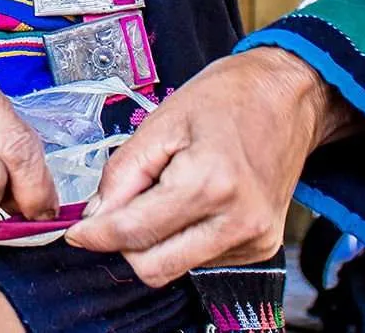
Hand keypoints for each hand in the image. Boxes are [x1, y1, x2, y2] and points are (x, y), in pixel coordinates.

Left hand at [65, 48, 357, 285]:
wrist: (289, 97)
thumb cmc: (227, 99)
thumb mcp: (162, 122)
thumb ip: (122, 173)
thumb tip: (96, 215)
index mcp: (210, 183)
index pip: (135, 232)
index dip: (96, 235)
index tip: (76, 233)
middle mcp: (237, 221)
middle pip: (154, 266)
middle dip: (124, 243)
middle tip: (118, 208)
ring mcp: (254, 239)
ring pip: (176, 267)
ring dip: (156, 240)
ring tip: (167, 191)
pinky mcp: (262, 247)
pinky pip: (201, 259)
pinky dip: (183, 238)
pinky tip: (192, 201)